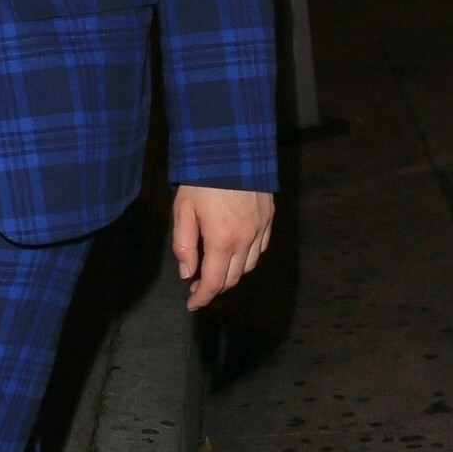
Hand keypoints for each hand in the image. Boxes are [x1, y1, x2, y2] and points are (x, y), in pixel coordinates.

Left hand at [172, 185, 273, 310]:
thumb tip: (188, 273)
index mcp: (222, 241)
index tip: (192, 304)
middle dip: (215, 287)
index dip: (203, 298)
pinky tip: (236, 251)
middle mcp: (246, 240)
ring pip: (249, 265)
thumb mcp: (183, 209)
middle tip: (198, 286)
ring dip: (232, 273)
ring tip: (216, 268)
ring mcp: (261, 229)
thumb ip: (184, 245)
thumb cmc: (202, 178)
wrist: (233, 147)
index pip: (215, 282)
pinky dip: (248, 257)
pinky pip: (261, 247)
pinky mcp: (269, 217)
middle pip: (233, 278)